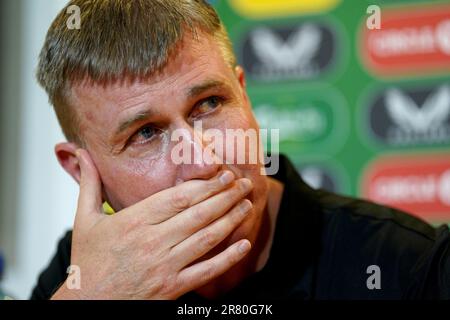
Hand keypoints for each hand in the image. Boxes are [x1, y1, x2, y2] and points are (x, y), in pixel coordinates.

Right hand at [52, 149, 252, 299]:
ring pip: (207, 238)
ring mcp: (165, 266)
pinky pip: (206, 271)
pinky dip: (228, 258)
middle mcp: (153, 241)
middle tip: (245, 183)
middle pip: (199, 213)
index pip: (179, 197)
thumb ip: (89, 183)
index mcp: (135, 221)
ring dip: (231, 219)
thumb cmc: (88, 261)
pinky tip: (244, 244)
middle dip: (226, 196)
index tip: (225, 174)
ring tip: (248, 205)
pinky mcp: (172, 288)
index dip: (207, 184)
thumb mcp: (84, 219)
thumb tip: (81, 153)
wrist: (87, 304)